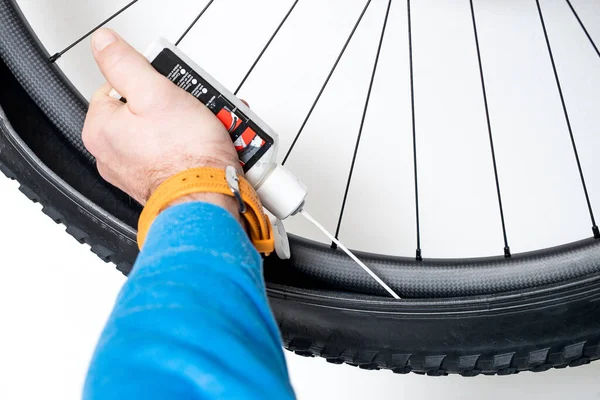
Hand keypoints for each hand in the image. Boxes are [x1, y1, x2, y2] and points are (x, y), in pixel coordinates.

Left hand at [82, 29, 240, 211]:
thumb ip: (125, 64)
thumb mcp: (155, 93)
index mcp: (101, 130)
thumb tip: (104, 45)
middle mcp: (112, 155)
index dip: (150, 82)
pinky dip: (193, 148)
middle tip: (196, 107)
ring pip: (164, 134)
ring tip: (210, 127)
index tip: (170, 86)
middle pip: (144, 111)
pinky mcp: (160, 184)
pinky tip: (209, 147)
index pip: (118, 88)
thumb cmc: (185, 155)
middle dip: (176, 105)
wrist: (208, 200)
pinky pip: (175, 155)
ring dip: (190, 125)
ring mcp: (137, 173)